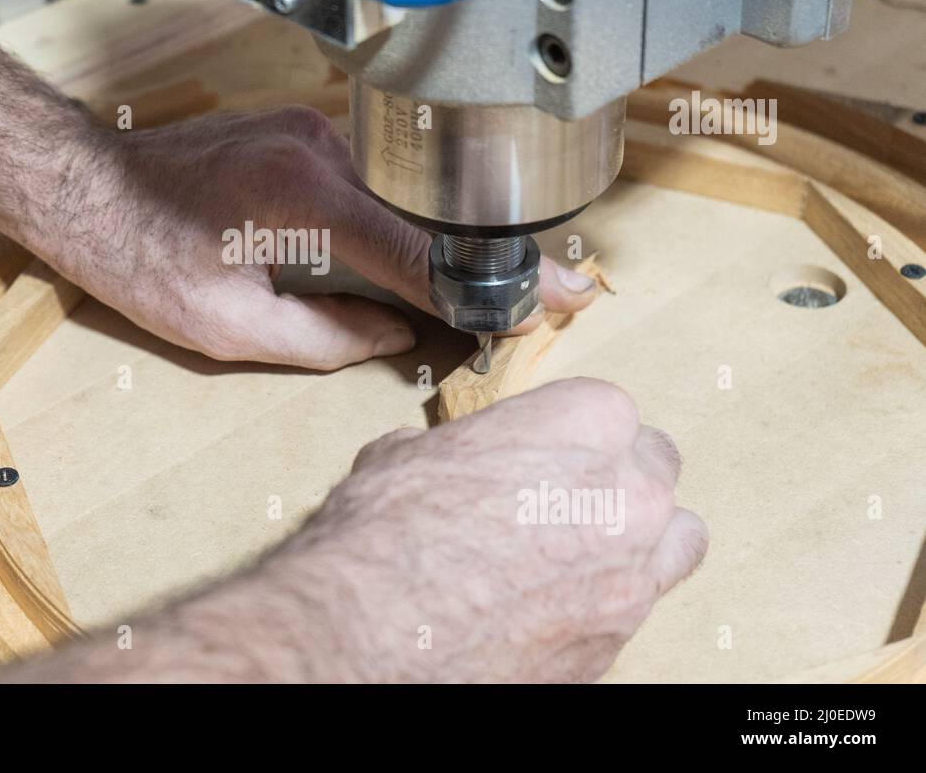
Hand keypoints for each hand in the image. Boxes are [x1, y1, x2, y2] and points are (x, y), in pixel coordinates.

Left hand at [33, 107, 601, 369]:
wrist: (85, 185)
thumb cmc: (139, 256)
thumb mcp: (227, 327)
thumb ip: (323, 339)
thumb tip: (394, 338)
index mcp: (302, 196)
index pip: (419, 249)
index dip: (489, 282)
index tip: (549, 296)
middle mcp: (317, 147)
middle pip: (423, 212)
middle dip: (481, 255)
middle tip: (545, 287)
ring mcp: (310, 130)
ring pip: (399, 193)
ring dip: (435, 237)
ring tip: (486, 280)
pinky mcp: (301, 130)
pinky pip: (370, 178)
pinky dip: (395, 215)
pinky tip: (411, 249)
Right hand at [256, 378, 707, 681]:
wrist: (371, 628)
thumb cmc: (386, 535)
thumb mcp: (409, 454)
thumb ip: (462, 449)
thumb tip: (452, 465)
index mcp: (584, 421)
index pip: (609, 410)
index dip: (570, 432)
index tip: (546, 449)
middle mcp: (626, 493)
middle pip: (655, 467)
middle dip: (615, 478)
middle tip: (564, 496)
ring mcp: (632, 570)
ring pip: (676, 538)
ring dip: (639, 537)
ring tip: (587, 547)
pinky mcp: (618, 638)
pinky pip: (642, 604)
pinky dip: (612, 598)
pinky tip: (563, 598)